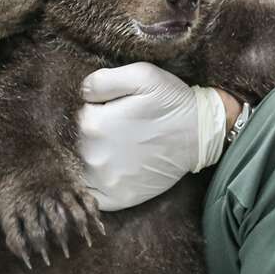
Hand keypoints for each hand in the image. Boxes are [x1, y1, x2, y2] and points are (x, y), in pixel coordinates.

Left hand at [78, 63, 228, 210]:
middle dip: (84, 134)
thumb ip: (102, 79)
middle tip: (111, 128)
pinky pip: (90, 195)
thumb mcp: (141, 74)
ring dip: (85, 159)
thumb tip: (81, 92)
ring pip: (77, 168)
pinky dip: (90, 187)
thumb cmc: (171, 102)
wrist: (201, 134)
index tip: (105, 108)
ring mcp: (104, 181)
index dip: (88, 110)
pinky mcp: (117, 199)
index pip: (73, 115)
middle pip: (72, 142)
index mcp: (92, 123)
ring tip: (111, 148)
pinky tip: (104, 173)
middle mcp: (92, 155)